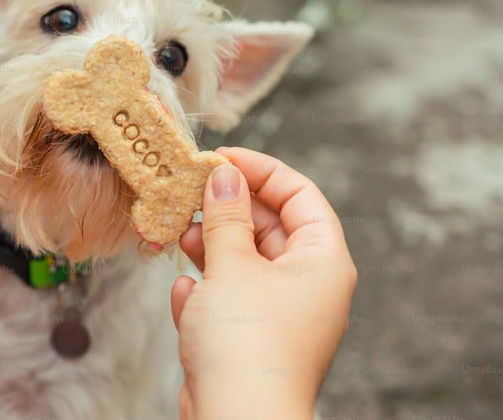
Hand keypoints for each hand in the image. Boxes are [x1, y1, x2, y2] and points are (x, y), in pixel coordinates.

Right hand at [170, 147, 356, 419]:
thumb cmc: (246, 345)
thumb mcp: (232, 266)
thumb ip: (226, 216)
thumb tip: (224, 175)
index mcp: (322, 261)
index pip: (300, 195)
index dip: (261, 170)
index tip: (221, 158)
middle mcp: (308, 286)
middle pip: (270, 226)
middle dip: (227, 209)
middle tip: (189, 192)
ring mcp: (280, 315)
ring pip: (244, 262)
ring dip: (210, 247)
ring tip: (179, 236)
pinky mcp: (251, 340)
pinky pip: (229, 299)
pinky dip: (206, 290)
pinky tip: (185, 293)